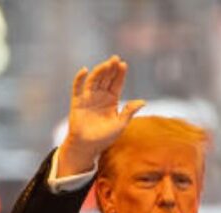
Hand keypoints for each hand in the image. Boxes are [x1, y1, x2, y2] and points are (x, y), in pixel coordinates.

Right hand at [58, 55, 145, 175]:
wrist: (87, 147)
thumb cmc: (104, 137)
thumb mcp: (120, 124)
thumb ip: (129, 112)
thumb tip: (143, 101)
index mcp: (112, 100)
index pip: (116, 83)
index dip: (120, 74)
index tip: (123, 64)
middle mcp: (100, 96)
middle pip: (106, 78)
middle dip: (110, 68)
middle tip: (115, 59)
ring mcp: (88, 97)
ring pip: (94, 80)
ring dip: (99, 71)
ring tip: (106, 64)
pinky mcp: (77, 101)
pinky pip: (77, 87)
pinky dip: (79, 78)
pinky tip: (84, 70)